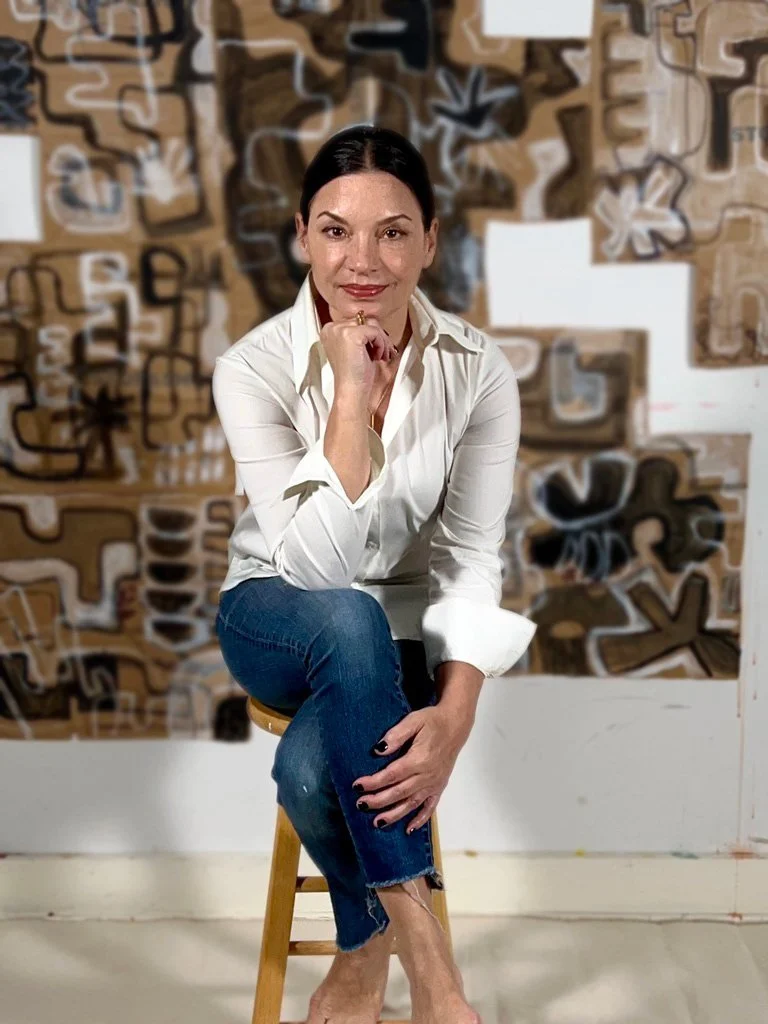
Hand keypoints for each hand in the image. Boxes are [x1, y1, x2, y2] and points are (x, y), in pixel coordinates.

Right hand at [320, 314, 397, 395]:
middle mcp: (331, 327)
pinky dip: (382, 344)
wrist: (351, 390)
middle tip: (383, 353)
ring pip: (372, 324)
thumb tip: (376, 325)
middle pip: (364, 320)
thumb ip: (359, 333)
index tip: (376, 348)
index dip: (370, 334)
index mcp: (329, 330)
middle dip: (378, 336)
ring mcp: (340, 330)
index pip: (357, 321)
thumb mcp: (354, 348)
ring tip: (381, 355)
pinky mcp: (350, 335)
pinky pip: (375, 331)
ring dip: (382, 340)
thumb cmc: (354, 374)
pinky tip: (378, 357)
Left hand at [351, 706, 471, 832]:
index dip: (373, 782)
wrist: (456, 725)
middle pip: (399, 792)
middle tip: (360, 804)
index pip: (392, 775)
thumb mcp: (413, 720)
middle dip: (378, 801)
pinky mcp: (440, 787)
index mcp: (419, 759)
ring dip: (394, 815)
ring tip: (377, 822)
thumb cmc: (432, 721)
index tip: (357, 786)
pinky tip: (409, 829)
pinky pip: (430, 807)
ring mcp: (434, 783)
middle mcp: (427, 775)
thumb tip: (378, 750)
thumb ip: (396, 735)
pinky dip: (420, 820)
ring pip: (412, 803)